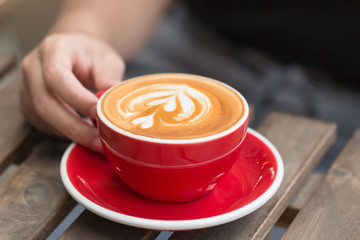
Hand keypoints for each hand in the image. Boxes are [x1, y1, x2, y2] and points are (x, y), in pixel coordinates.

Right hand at [20, 33, 124, 151]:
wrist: (75, 51)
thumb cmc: (92, 55)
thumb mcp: (107, 60)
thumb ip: (109, 80)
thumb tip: (116, 106)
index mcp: (53, 49)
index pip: (56, 76)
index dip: (77, 99)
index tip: (99, 114)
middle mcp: (33, 67)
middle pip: (45, 103)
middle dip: (74, 126)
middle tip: (99, 140)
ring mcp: (26, 87)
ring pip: (43, 118)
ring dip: (71, 133)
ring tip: (97, 140)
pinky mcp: (28, 105)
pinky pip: (44, 124)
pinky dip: (66, 133)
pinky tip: (85, 135)